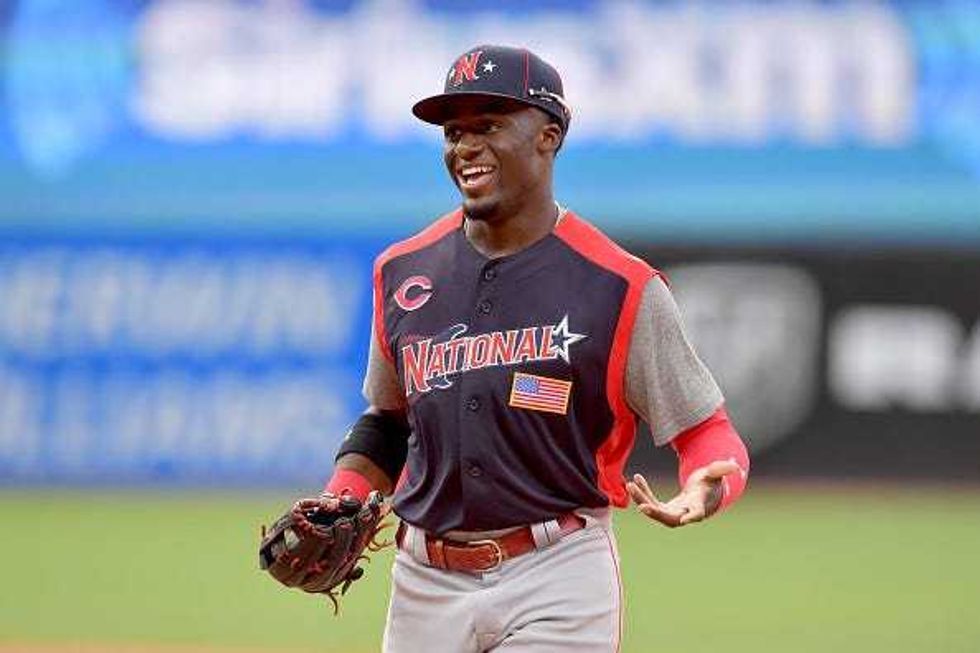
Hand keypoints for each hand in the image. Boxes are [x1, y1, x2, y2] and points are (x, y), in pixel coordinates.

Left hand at [626, 460, 740, 527]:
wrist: (703, 494)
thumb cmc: (711, 483)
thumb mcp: (714, 474)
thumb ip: (720, 470)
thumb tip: (735, 467)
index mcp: (700, 506)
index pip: (697, 514)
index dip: (692, 516)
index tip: (685, 519)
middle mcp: (686, 513)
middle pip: (670, 517)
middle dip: (656, 512)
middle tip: (641, 505)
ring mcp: (674, 513)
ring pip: (656, 511)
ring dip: (643, 499)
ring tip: (630, 485)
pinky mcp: (665, 509)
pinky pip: (651, 503)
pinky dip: (643, 493)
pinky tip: (635, 480)